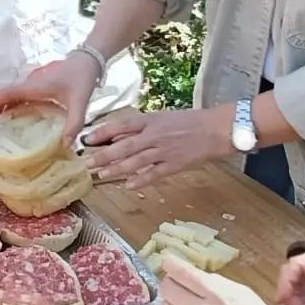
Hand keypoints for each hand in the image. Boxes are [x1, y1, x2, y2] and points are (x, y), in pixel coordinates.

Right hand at [0, 54, 97, 144]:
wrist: (88, 62)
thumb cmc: (81, 78)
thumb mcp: (80, 102)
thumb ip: (74, 123)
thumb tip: (65, 145)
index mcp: (32, 87)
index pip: (3, 95)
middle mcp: (27, 86)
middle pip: (0, 98)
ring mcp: (31, 87)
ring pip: (7, 99)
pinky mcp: (36, 90)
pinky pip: (17, 100)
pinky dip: (10, 111)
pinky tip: (14, 125)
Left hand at [82, 105, 233, 188]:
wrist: (218, 128)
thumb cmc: (191, 122)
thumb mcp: (164, 119)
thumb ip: (142, 128)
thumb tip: (119, 136)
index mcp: (152, 121)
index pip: (122, 125)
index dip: (103, 132)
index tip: (87, 138)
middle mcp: (155, 135)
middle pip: (124, 146)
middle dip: (104, 155)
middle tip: (86, 162)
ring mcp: (165, 151)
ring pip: (136, 161)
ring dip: (117, 168)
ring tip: (101, 175)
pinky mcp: (175, 164)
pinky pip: (155, 173)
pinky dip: (142, 179)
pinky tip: (129, 185)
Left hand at [158, 256, 304, 304]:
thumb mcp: (244, 293)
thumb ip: (218, 284)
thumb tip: (195, 278)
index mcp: (218, 295)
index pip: (184, 274)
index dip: (172, 265)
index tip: (167, 262)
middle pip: (167, 290)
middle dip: (171, 284)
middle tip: (178, 286)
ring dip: (173, 304)